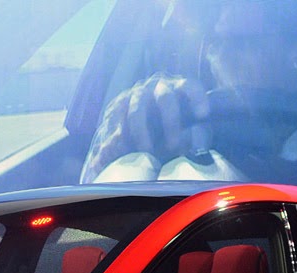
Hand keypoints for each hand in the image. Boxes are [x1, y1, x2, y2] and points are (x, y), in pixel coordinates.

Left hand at [80, 74, 207, 182]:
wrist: (167, 116)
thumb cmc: (143, 136)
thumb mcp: (126, 143)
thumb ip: (112, 150)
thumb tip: (95, 165)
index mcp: (122, 103)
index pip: (116, 116)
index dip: (119, 137)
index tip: (124, 155)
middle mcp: (140, 91)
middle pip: (138, 108)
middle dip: (142, 132)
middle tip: (148, 153)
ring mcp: (162, 85)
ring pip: (165, 99)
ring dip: (170, 123)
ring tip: (174, 145)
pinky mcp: (182, 83)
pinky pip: (190, 88)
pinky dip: (196, 100)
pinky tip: (201, 115)